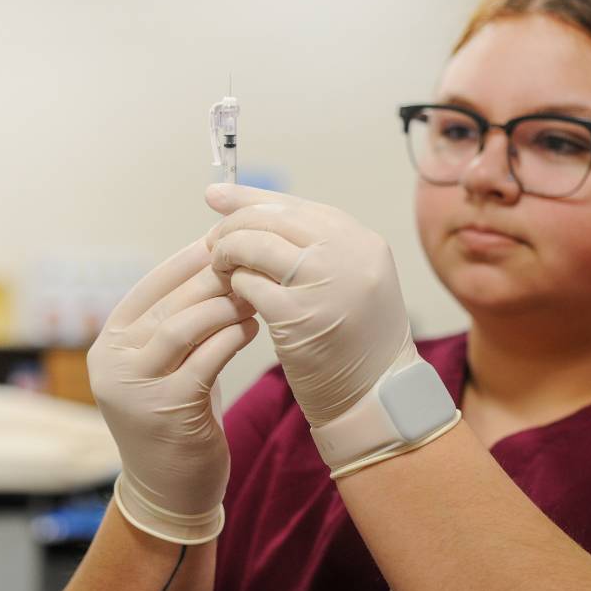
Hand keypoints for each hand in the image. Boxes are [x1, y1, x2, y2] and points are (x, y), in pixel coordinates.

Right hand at [87, 237, 257, 542]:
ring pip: (182, 325)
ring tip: (254, 295)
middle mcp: (113, 362)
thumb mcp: (165, 365)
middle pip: (167, 303)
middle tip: (250, 263)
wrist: (169, 490)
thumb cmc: (177, 416)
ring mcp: (134, 387)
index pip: (148, 286)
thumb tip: (213, 264)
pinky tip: (252, 328)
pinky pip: (204, 360)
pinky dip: (231, 338)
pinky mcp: (165, 410)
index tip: (223, 241)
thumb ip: (176, 322)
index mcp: (109, 342)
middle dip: (212, 278)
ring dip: (223, 305)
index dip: (186, 261)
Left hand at [204, 183, 417, 427]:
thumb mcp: (353, 279)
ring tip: (220, 268)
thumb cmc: (358, 339)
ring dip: (227, 253)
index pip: (295, 205)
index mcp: (361, 240)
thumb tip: (251, 211)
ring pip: (254, 244)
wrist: (377, 393)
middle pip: (271, 218)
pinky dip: (235, 286)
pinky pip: (248, 283)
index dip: (250, 198)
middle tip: (212, 242)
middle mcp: (347, 253)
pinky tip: (235, 296)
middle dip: (232, 226)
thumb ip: (315, 247)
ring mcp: (323, 283)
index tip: (216, 197)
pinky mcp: (297, 315)